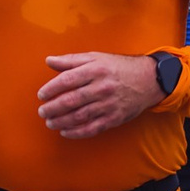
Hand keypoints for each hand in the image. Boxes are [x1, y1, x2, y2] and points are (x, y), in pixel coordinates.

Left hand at [38, 52, 165, 138]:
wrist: (148, 80)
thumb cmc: (118, 67)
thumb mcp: (96, 58)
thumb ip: (71, 60)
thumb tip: (49, 60)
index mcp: (96, 70)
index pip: (67, 80)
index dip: (51, 89)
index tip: (41, 95)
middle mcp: (102, 87)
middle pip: (71, 100)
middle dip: (53, 108)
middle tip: (42, 111)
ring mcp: (109, 104)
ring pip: (80, 116)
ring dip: (61, 121)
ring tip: (50, 122)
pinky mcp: (115, 118)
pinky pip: (93, 128)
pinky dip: (77, 132)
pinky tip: (65, 132)